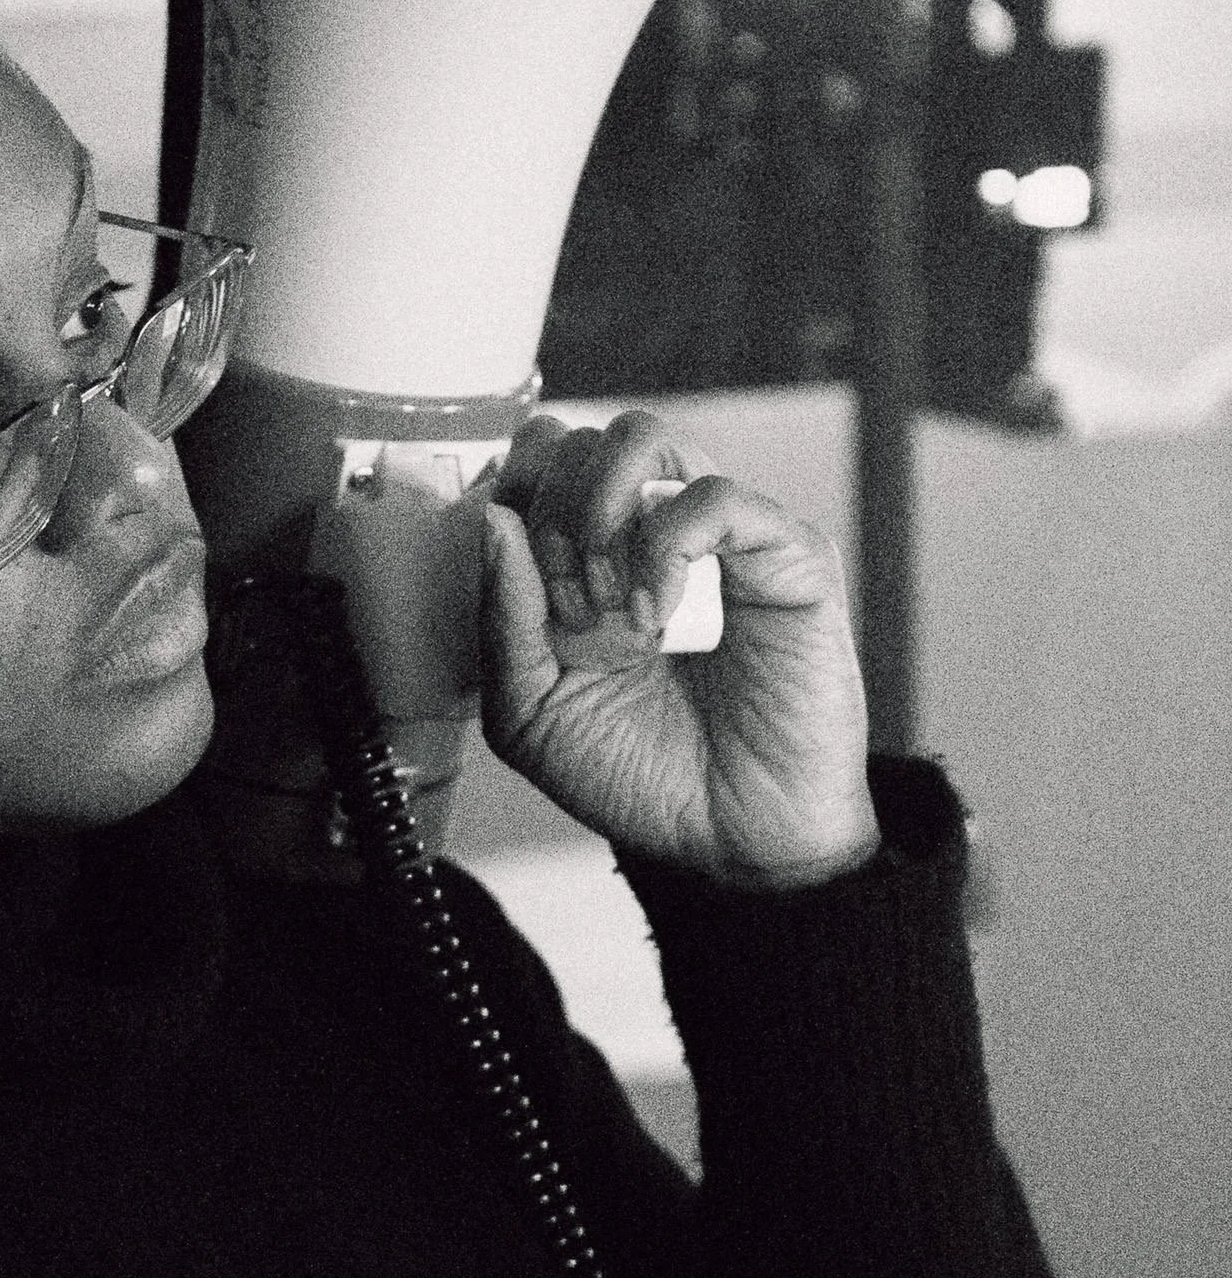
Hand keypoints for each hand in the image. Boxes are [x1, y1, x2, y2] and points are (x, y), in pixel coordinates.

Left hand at [479, 412, 881, 887]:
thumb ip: (503, 621)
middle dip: (550, 517)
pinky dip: (666, 548)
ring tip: (608, 603)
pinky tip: (657, 618)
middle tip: (569, 607)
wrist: (731, 839)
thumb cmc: (642, 776)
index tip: (515, 567)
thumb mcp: (532, 713)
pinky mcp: (783, 553)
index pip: (543, 462)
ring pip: (645, 438)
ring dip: (599, 511)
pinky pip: (713, 495)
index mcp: (591, 562)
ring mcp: (720, 537)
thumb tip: (494, 520)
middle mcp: (652, 534)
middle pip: (582, 441)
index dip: (512, 491)